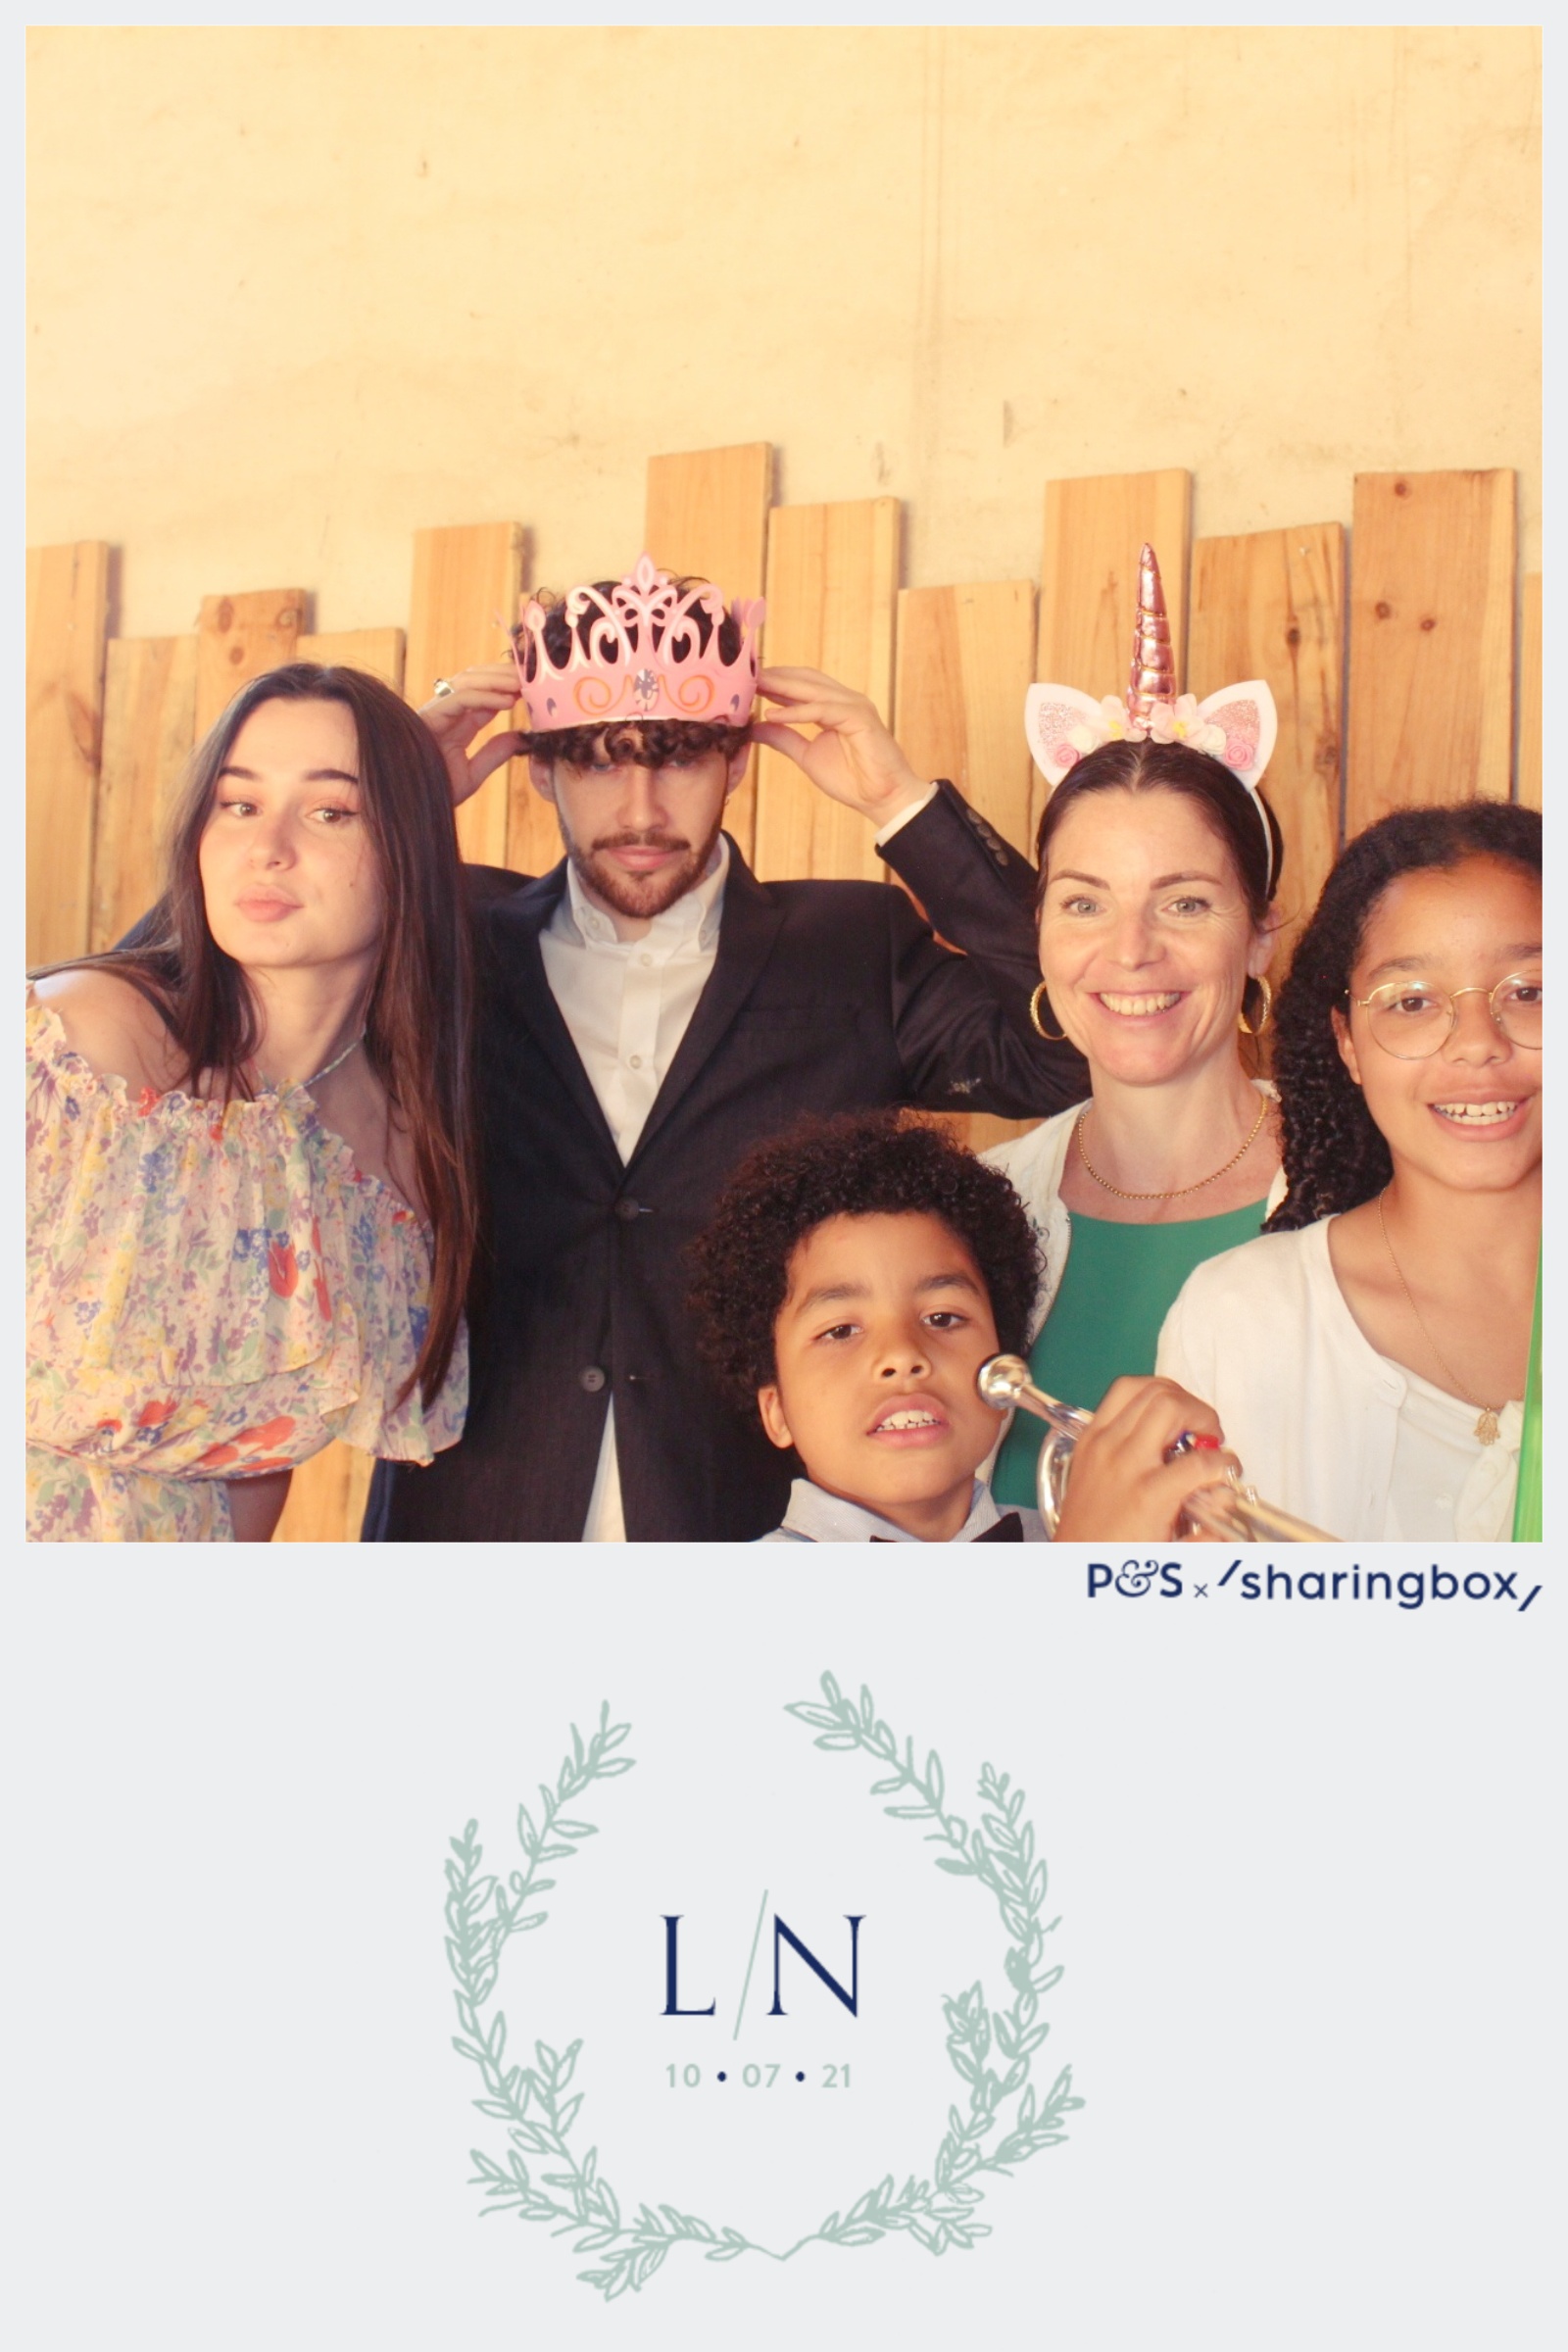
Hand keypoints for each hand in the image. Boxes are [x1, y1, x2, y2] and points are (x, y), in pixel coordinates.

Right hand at [418, 664, 524, 807]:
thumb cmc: (434, 792)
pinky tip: (507, 701)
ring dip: (497, 679)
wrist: (409, 808)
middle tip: (533, 674)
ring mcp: (435, 713)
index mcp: (457, 723)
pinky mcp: (428, 717)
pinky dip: (484, 696)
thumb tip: (520, 738)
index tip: (535, 687)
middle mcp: (445, 712)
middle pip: (475, 680)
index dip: (509, 688)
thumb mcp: (472, 775)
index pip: (485, 695)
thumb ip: (494, 754)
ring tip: (523, 683)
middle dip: (503, 674)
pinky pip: (459, 699)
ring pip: (467, 682)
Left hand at [751, 666, 930, 825]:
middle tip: (743, 675)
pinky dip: (797, 711)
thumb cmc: (852, 779)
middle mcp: (845, 700)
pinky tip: (773, 713)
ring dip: (781, 686)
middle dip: (774, 676)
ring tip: (753, 687)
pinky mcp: (859, 718)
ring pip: (812, 689)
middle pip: (805, 679)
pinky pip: (822, 710)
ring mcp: (854, 706)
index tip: (745, 681)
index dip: (773, 681)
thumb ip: (784, 738)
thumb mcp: (807, 756)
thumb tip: (757, 726)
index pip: (800, 684)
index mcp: (834, 706)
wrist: (882, 798)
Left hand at [1050, 1376, 1240, 1542]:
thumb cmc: (1115, 1557)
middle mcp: (1123, 1460)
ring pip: (1142, 1388)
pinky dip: (1143, 1393)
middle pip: (1171, 1406)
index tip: (1229, 1468)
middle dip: (1202, 1414)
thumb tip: (1226, 1500)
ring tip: (1186, 1417)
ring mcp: (1101, 1443)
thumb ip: (1209, 1533)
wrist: (1073, 1560)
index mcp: (1148, 1494)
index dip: (1226, 1463)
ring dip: (1174, 1396)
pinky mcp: (1087, 1438)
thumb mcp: (1173, 1554)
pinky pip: (1117, 1395)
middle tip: (1210, 1435)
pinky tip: (1156, 1413)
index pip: (1201, 1461)